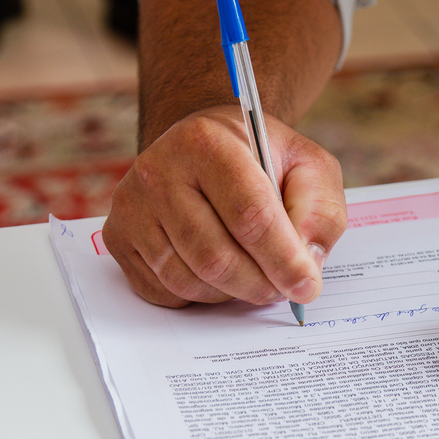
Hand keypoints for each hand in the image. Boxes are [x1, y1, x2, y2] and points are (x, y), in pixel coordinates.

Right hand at [102, 107, 346, 307]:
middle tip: (284, 289)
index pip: (249, 215)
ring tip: (255, 274)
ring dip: (232, 292)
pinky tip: (219, 272)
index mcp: (207, 142)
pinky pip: (164, 291)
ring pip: (189, 280)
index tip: (307, 287)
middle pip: (215, 257)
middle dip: (260, 284)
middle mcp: (158, 171)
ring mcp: (131, 206)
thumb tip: (306, 265)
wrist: (206, 146)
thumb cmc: (262, 158)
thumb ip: (319, 210)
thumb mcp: (309, 166)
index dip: (283, 259)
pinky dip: (201, 295)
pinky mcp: (119, 237)